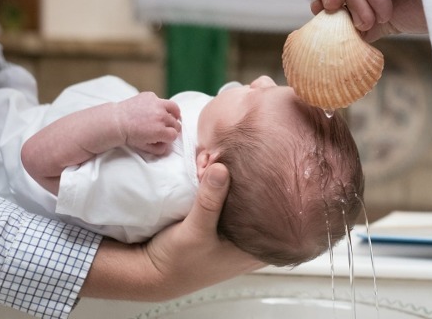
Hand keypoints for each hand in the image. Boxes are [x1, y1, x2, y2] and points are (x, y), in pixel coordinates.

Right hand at [80, 163, 263, 299]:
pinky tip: (214, 170)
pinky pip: (227, 199)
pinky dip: (221, 185)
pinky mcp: (220, 224)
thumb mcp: (196, 231)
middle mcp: (251, 241)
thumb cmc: (179, 261)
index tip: (268, 168)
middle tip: (242, 159)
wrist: (152, 272)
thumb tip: (221, 168)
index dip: (276, 192)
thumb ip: (210, 201)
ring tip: (225, 160)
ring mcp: (236, 233)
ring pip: (243, 199)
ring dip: (233, 180)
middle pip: (262, 203)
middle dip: (251, 180)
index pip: (279, 215)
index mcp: (256, 249)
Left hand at [116, 92, 181, 155]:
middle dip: (171, 128)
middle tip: (164, 129)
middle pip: (176, 123)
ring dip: (173, 114)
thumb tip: (167, 145)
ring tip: (168, 117)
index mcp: (160, 131)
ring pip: (175, 108)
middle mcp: (161, 116)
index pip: (174, 135)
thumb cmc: (129, 135)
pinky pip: (161, 100)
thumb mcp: (145, 147)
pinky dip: (160, 105)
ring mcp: (157, 104)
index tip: (165, 137)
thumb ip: (159, 149)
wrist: (116, 122)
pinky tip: (153, 110)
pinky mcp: (151, 96)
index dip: (170, 137)